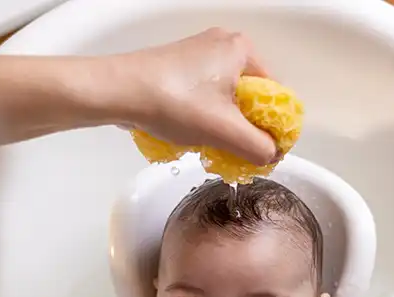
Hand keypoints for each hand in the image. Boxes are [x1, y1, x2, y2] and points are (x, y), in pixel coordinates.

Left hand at [103, 28, 278, 164]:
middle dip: (244, 127)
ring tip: (207, 141)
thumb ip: (258, 147)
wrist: (118, 92)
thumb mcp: (225, 131)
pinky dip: (204, 115)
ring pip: (226, 98)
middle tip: (232, 149)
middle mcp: (223, 44)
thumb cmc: (173, 102)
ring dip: (223, 124)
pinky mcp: (180, 66)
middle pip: (251, 97)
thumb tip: (271, 155)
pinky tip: (190, 130)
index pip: (275, 95)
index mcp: (242, 49)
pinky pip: (206, 95)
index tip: (260, 150)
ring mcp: (199, 53)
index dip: (272, 127)